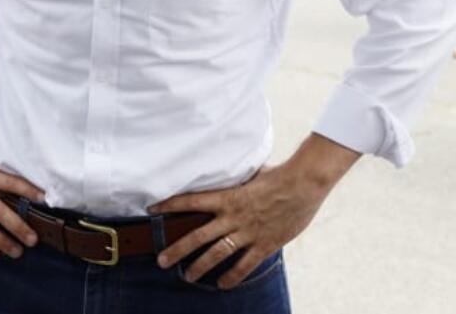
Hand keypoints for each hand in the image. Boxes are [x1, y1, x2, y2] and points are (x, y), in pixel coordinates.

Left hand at [149, 165, 327, 288]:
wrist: (304, 183)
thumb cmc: (280, 175)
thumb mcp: (252, 174)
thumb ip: (238, 180)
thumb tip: (231, 171)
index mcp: (228, 196)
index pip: (191, 201)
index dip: (169, 204)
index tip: (151, 209)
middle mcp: (233, 216)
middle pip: (198, 235)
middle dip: (177, 249)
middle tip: (162, 261)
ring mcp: (248, 232)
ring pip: (217, 253)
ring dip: (200, 266)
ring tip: (187, 276)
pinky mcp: (264, 244)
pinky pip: (244, 265)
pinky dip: (232, 276)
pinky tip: (222, 284)